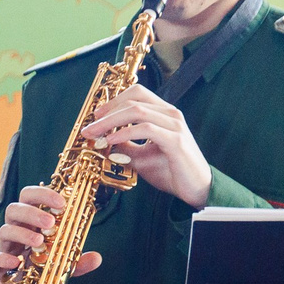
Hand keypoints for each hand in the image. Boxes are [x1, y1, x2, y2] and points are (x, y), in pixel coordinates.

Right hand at [0, 186, 103, 283]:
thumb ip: (75, 262)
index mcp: (31, 225)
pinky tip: (16, 263)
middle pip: (15, 209)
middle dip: (33, 212)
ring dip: (22, 233)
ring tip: (38, 242)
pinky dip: (4, 258)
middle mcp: (15, 232)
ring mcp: (3, 248)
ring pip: (5, 230)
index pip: (30, 199)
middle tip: (51, 222)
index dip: (43, 195)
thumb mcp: (59, 266)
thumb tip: (97, 258)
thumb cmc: (35, 273)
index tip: (61, 202)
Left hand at [78, 84, 211, 207]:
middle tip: (88, 128)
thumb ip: (124, 146)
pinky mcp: (176, 140)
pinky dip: (125, 133)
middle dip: (106, 113)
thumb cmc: (170, 171)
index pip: (138, 94)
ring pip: (138, 111)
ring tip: (94, 134)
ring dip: (111, 122)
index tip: (95, 116)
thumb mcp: (140, 157)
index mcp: (163, 114)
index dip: (114, 101)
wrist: (196, 189)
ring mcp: (175, 125)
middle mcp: (170, 114)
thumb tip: (102, 140)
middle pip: (134, 100)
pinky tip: (111, 140)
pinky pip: (146, 129)